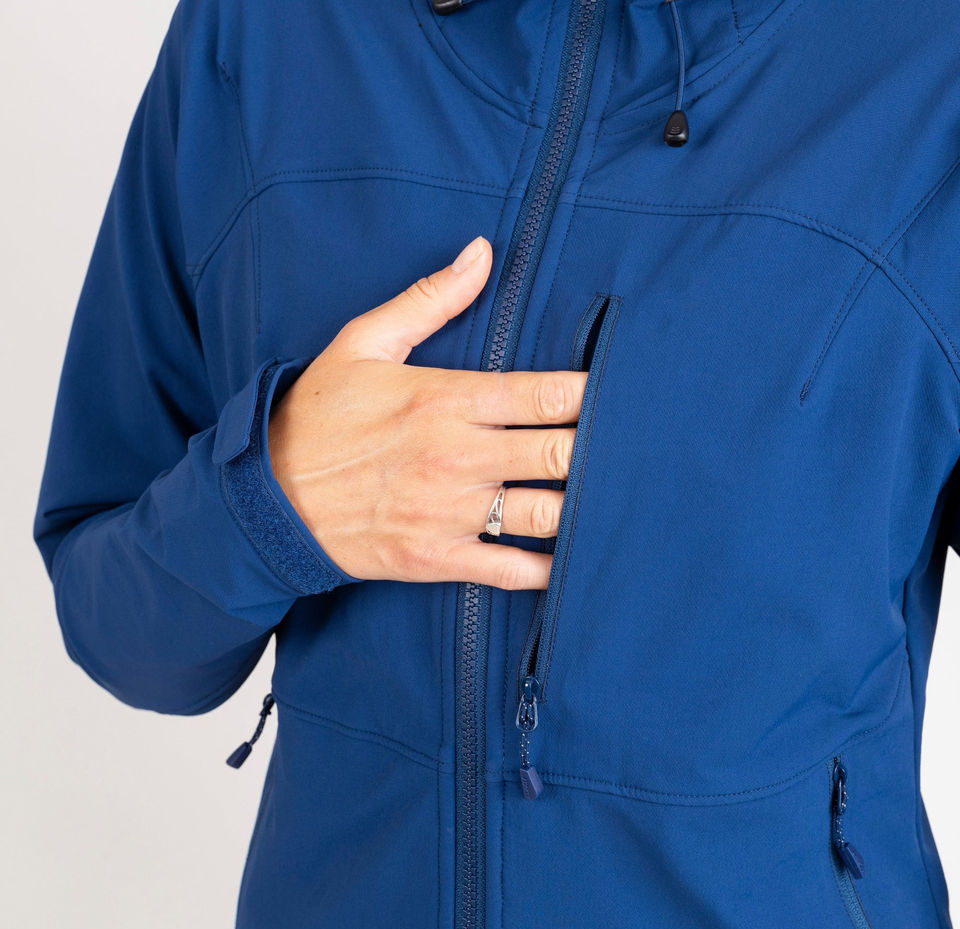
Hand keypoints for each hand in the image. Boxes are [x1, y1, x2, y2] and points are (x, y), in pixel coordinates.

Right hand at [267, 235, 587, 590]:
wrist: (266, 498)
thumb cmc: (317, 416)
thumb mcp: (364, 343)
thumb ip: (429, 299)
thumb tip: (482, 251)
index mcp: (445, 398)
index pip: (545, 394)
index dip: (593, 394)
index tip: (620, 392)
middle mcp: (456, 456)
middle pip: (560, 454)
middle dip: (599, 449)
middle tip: (629, 446)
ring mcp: (449, 512)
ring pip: (546, 514)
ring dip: (584, 506)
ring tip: (610, 497)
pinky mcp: (437, 557)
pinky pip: (510, 570)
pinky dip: (547, 569)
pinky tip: (570, 560)